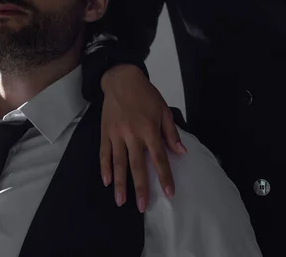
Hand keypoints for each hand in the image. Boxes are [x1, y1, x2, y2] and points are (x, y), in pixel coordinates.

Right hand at [99, 64, 186, 212]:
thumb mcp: (163, 110)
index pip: (159, 158)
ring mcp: (117, 134)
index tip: (168, 193)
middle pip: (137, 165)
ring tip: (121, 200)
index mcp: (150, 130)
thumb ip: (171, 132)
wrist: (121, 79)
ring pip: (118, 162)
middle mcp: (133, 135)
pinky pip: (104, 153)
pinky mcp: (105, 132)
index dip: (164, 177)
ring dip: (120, 183)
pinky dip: (104, 167)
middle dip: (140, 187)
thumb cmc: (145, 94)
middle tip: (142, 206)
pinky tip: (107, 181)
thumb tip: (181, 152)